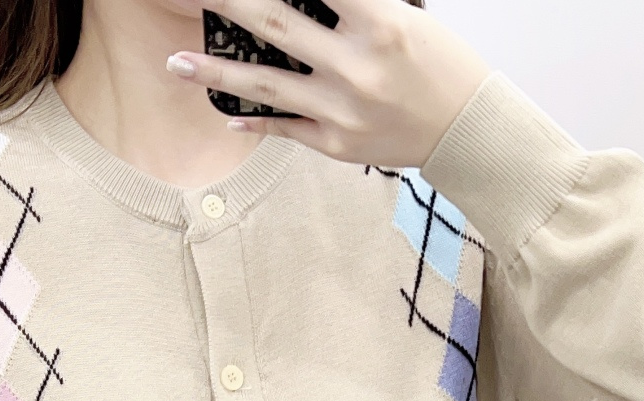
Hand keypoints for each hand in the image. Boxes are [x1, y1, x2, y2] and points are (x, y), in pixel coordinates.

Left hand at [165, 0, 490, 168]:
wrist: (467, 129)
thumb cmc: (439, 64)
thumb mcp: (403, 17)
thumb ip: (352, 6)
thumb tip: (303, 0)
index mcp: (380, 25)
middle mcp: (356, 67)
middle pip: (273, 23)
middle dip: (225, 4)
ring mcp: (341, 110)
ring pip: (265, 84)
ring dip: (215, 72)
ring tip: (176, 62)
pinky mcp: (336, 144)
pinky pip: (285, 127)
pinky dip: (254, 120)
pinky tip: (226, 113)